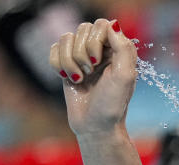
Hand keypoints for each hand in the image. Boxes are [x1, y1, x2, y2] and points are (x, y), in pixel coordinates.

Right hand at [49, 19, 136, 137]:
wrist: (94, 126)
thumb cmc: (112, 104)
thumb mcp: (124, 76)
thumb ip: (123, 48)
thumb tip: (112, 23)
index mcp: (117, 49)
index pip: (101, 24)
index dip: (96, 40)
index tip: (98, 62)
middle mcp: (100, 49)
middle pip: (82, 28)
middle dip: (82, 52)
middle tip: (91, 72)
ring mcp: (82, 56)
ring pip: (66, 38)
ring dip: (71, 61)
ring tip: (81, 79)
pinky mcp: (66, 65)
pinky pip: (54, 49)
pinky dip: (59, 65)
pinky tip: (69, 79)